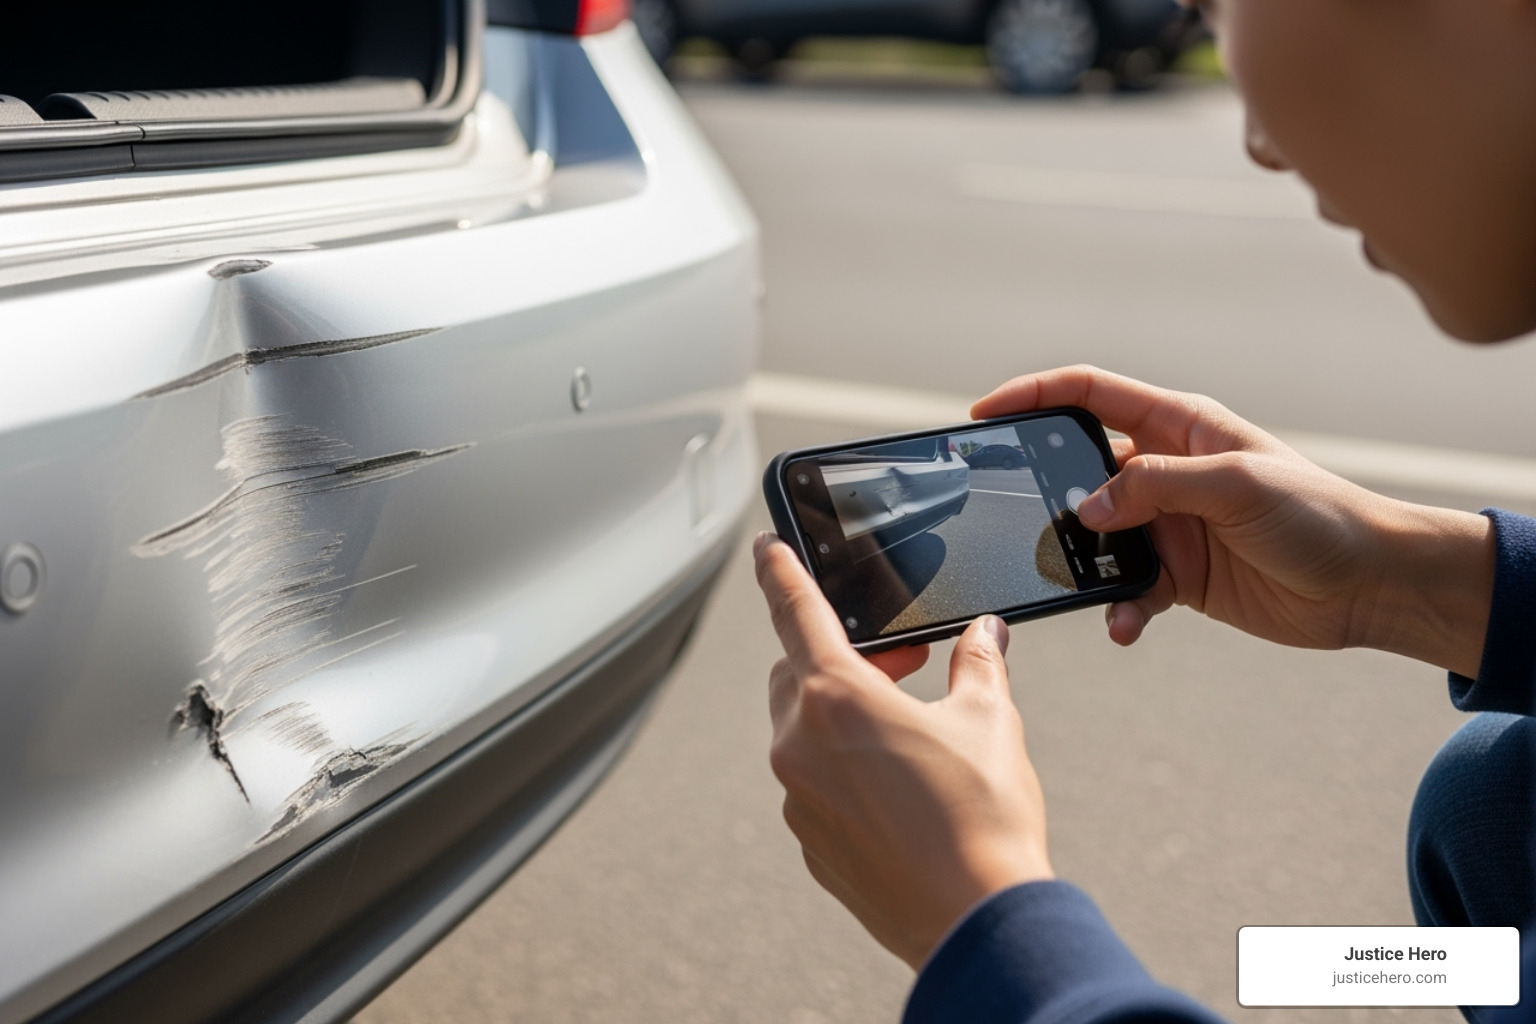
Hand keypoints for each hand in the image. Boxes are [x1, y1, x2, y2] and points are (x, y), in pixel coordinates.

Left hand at [754, 532, 1052, 969]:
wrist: (976, 920)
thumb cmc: (984, 817)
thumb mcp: (989, 720)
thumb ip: (979, 664)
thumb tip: (985, 634)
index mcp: (836, 696)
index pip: (796, 610)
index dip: (779, 571)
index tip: (767, 548)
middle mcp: (800, 743)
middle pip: (798, 672)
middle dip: (844, 657)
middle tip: (903, 665)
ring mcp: (798, 798)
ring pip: (803, 730)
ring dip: (843, 715)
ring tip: (908, 728)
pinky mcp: (809, 842)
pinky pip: (814, 785)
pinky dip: (844, 770)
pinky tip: (899, 788)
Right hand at [973, 366, 1493, 675]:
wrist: (1372, 584)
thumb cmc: (1321, 514)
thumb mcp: (1234, 485)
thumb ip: (1154, 487)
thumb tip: (1086, 510)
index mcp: (1179, 425)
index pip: (1090, 395)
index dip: (1034, 396)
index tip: (984, 415)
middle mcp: (1167, 469)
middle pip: (1081, 469)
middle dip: (1046, 495)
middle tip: (1011, 520)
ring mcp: (1169, 523)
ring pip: (1097, 538)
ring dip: (1084, 565)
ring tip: (1079, 585)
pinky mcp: (1178, 574)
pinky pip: (1127, 588)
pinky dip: (1118, 607)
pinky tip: (1123, 625)